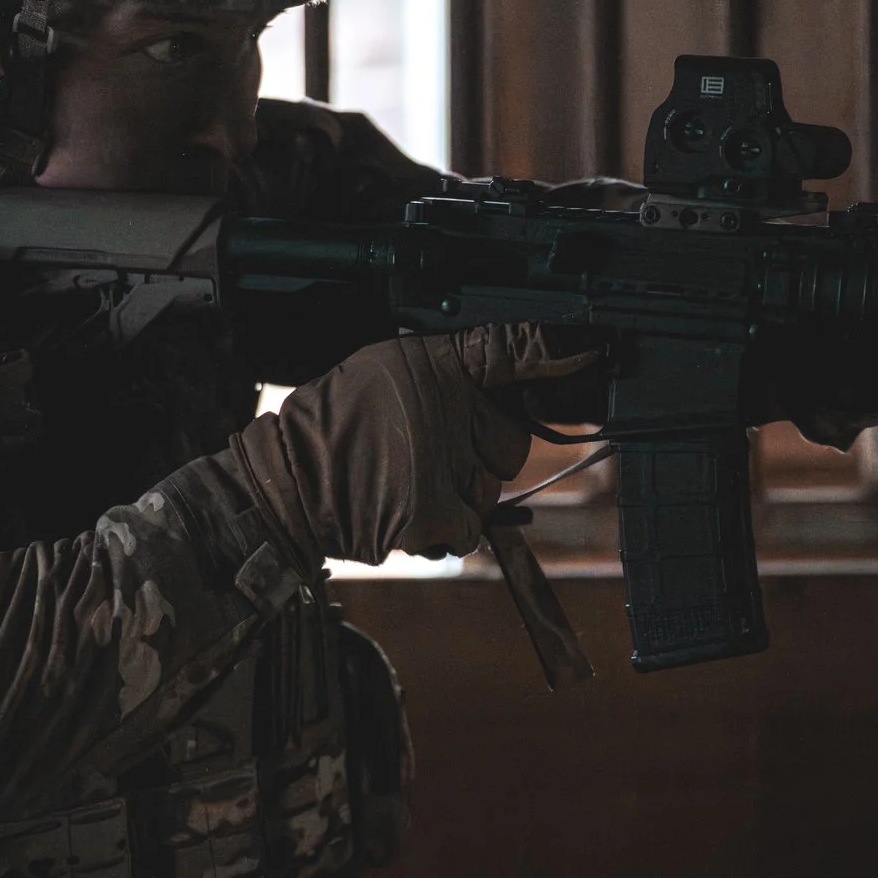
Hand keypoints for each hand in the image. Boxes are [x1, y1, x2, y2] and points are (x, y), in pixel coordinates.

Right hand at [230, 323, 596, 563]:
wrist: (290, 481)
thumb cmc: (334, 424)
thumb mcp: (389, 366)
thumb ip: (456, 363)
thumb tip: (517, 354)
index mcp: (438, 365)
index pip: (512, 350)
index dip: (552, 351)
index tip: (588, 351)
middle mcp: (450, 410)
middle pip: (512, 441)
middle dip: (484, 450)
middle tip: (431, 448)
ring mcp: (447, 465)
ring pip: (492, 488)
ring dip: (463, 491)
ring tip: (408, 477)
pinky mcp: (438, 514)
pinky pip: (472, 526)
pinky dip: (447, 524)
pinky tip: (409, 504)